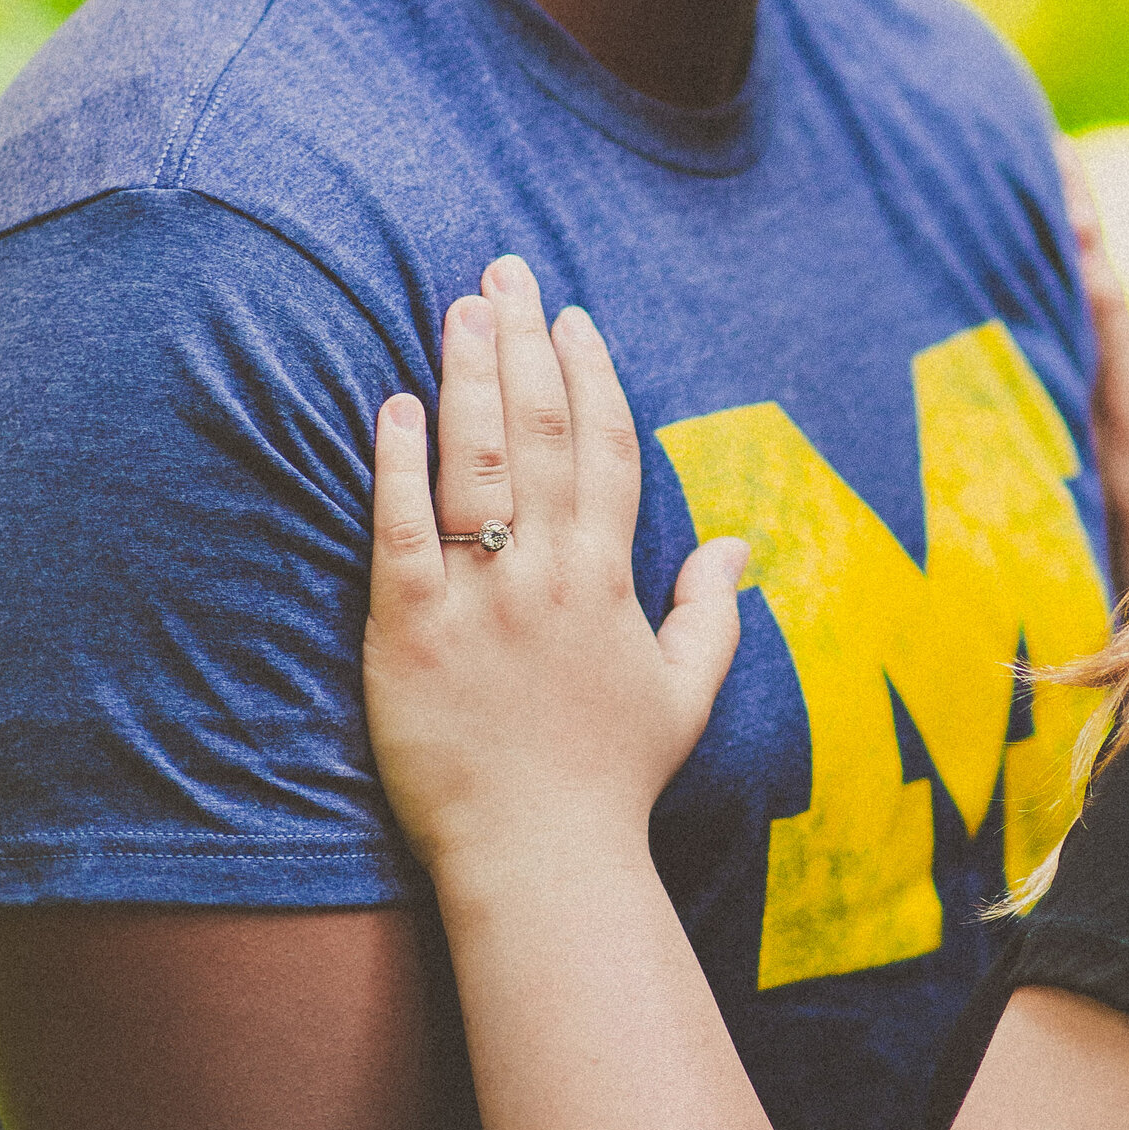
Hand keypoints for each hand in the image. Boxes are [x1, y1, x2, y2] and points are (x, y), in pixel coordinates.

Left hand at [366, 256, 748, 877]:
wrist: (541, 859)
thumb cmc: (610, 783)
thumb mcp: (684, 697)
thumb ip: (711, 615)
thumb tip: (734, 546)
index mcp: (612, 581)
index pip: (605, 450)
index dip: (590, 375)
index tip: (572, 316)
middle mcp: (550, 575)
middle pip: (540, 432)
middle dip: (525, 343)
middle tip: (504, 270)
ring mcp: (481, 599)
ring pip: (476, 462)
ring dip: (468, 375)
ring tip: (458, 308)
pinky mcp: (411, 630)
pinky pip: (403, 529)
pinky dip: (399, 463)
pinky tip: (395, 404)